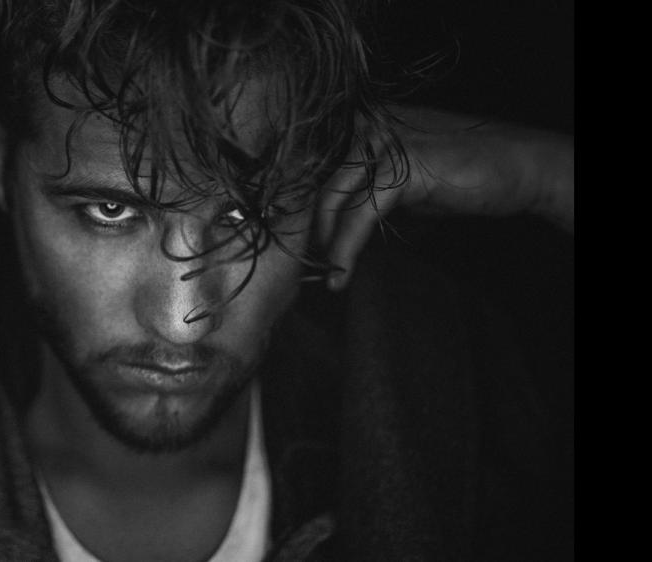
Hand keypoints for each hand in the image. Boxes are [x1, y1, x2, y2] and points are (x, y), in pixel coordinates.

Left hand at [316, 106, 572, 289]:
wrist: (519, 167)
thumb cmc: (460, 174)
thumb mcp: (399, 180)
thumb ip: (361, 191)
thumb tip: (322, 223)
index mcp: (362, 120)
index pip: (312, 161)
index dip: (296, 202)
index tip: (291, 240)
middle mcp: (367, 122)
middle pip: (315, 179)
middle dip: (306, 226)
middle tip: (302, 263)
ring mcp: (384, 140)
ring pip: (332, 198)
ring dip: (323, 243)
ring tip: (324, 274)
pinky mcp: (403, 167)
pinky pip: (360, 214)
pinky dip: (346, 247)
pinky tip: (340, 273)